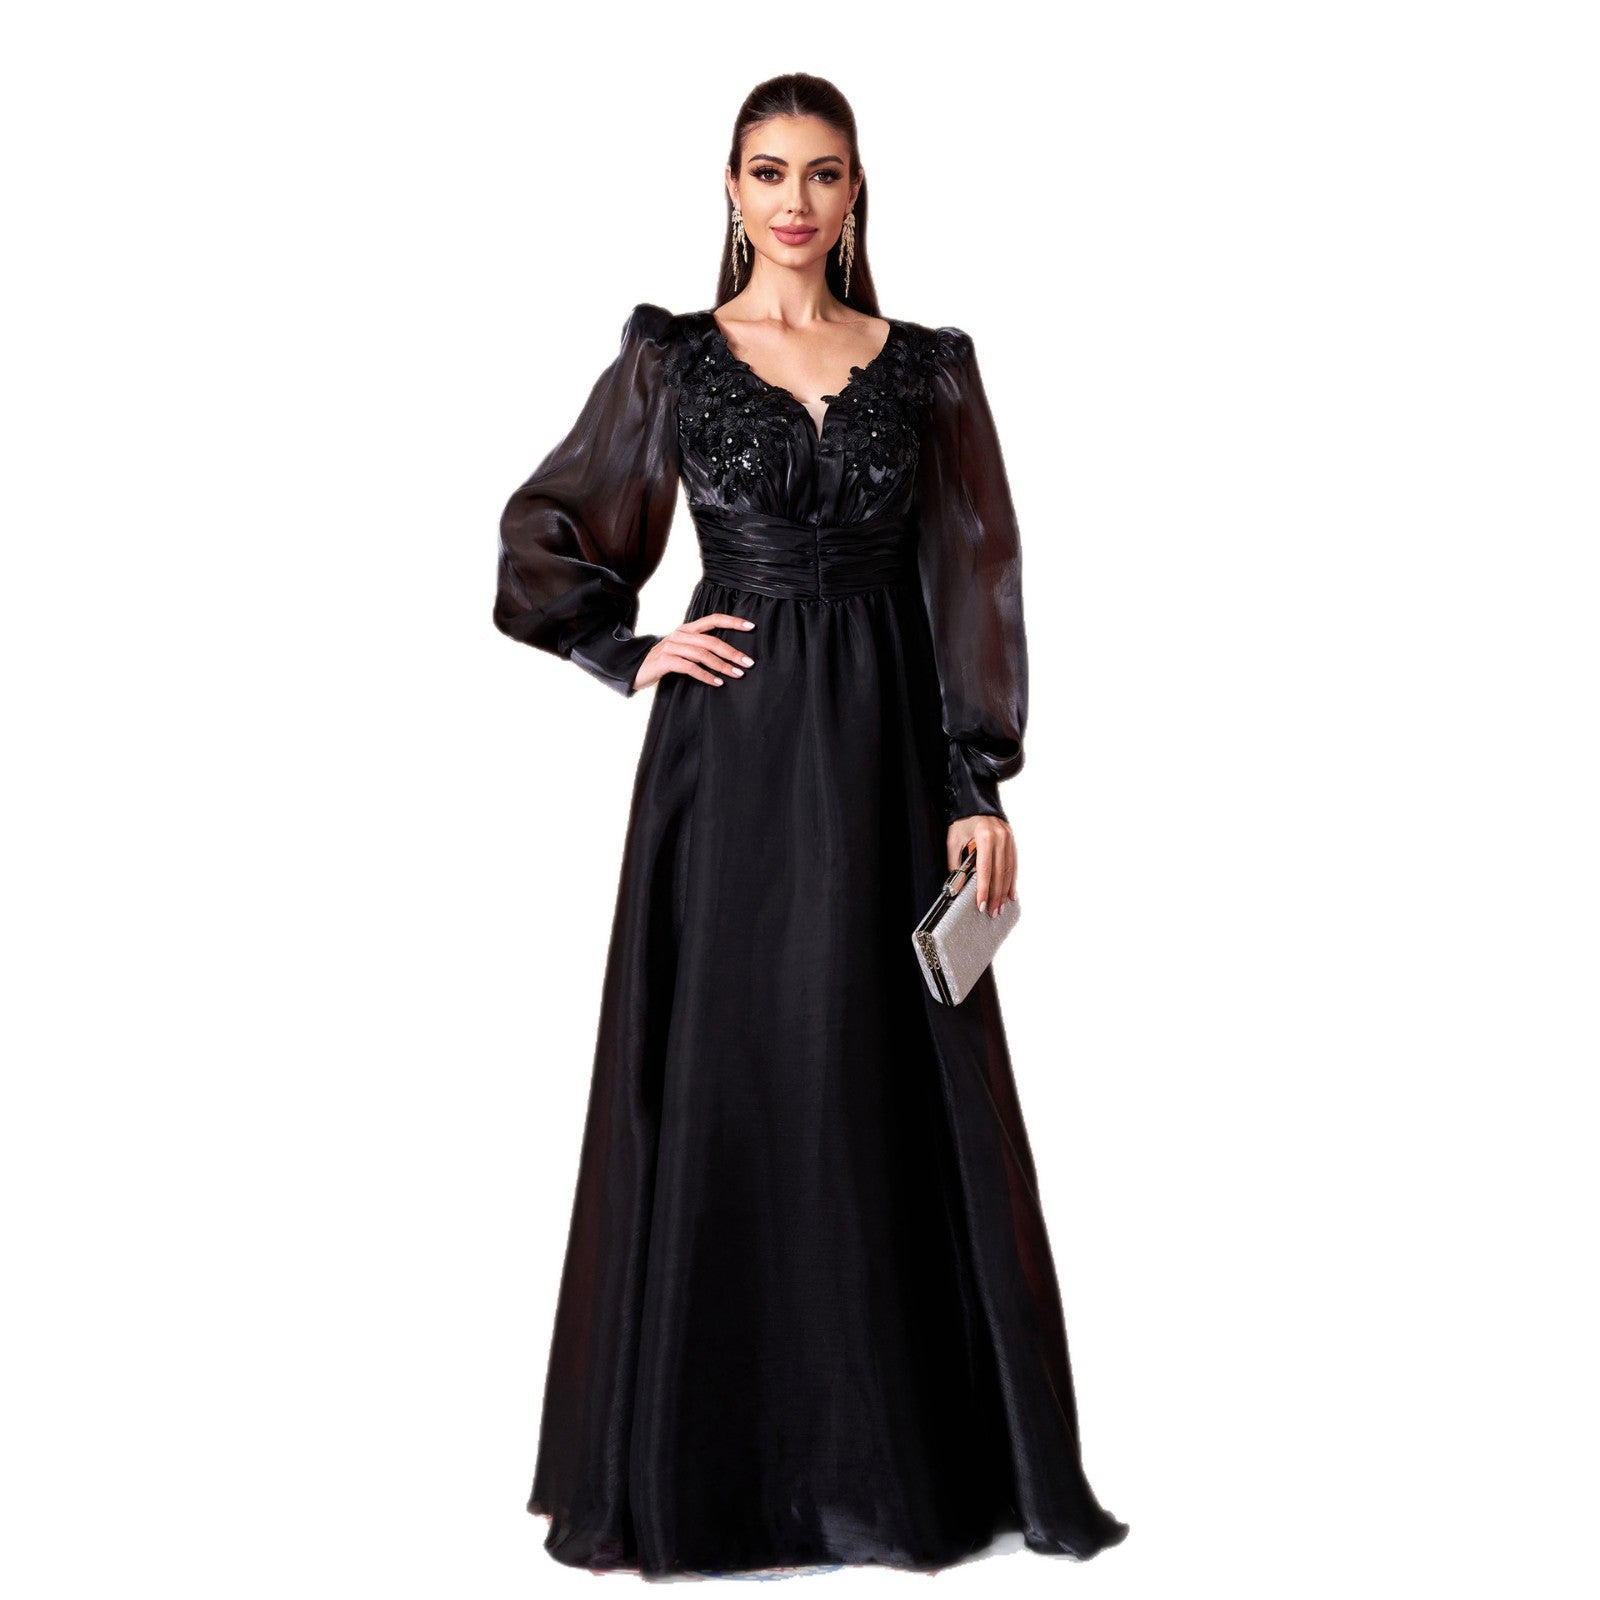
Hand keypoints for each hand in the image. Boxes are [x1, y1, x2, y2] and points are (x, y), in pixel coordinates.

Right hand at [632, 613, 756, 690]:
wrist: (634, 669)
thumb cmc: (662, 661)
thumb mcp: (681, 650)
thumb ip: (698, 648)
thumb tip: (727, 656)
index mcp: (686, 629)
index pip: (712, 620)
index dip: (732, 621)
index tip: (751, 626)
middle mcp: (680, 635)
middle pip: (711, 640)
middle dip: (732, 652)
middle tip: (748, 663)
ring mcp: (671, 646)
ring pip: (702, 654)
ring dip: (722, 665)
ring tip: (737, 674)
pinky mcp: (665, 661)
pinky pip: (690, 667)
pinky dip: (705, 675)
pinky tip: (717, 682)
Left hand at [947, 815, 1016, 917]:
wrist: (975, 800)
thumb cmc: (963, 818)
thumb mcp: (954, 838)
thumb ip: (955, 861)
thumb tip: (956, 882)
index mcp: (985, 837)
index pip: (985, 869)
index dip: (984, 889)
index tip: (981, 903)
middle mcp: (1000, 838)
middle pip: (999, 873)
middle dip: (995, 895)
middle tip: (993, 911)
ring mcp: (1008, 839)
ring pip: (1008, 871)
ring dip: (1004, 891)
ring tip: (1001, 907)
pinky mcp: (1011, 840)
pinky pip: (1013, 864)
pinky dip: (1011, 880)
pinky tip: (1010, 893)